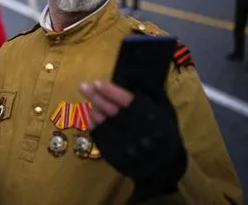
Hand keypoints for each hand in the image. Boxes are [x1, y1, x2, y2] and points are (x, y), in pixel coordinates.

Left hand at [80, 80, 186, 201]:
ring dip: (94, 110)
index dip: (111, 91)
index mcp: (154, 120)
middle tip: (83, 87)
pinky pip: (101, 139)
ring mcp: (128, 149)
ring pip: (104, 124)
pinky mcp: (118, 158)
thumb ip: (144, 99)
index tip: (97, 82)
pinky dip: (94, 125)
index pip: (128, 102)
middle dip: (96, 97)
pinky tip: (91, 116)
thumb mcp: (162, 113)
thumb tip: (123, 81)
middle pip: (113, 112)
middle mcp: (141, 135)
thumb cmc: (163, 133)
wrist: (164, 166)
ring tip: (90, 101)